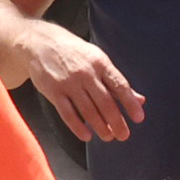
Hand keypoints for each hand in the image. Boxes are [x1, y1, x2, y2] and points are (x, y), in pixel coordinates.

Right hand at [10, 21, 144, 144]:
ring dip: (100, 127)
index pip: (119, 85)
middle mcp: (86, 73)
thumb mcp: (98, 60)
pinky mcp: (54, 91)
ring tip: (109, 137)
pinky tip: (87, 136)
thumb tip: (140, 100)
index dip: (130, 103)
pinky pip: (68, 114)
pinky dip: (78, 127)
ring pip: (88, 111)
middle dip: (116, 122)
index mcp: (100, 63)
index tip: (138, 118)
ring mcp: (69, 83)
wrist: (40, 43)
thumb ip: (117, 81)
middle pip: (105, 102)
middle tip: (124, 135)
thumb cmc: (74, 53)